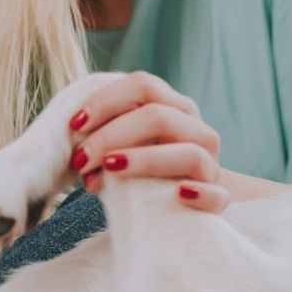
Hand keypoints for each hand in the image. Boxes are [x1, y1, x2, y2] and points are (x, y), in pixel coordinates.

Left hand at [68, 71, 228, 212]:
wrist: (175, 205)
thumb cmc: (138, 173)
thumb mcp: (121, 145)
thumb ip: (104, 134)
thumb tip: (72, 139)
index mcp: (174, 107)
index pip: (143, 85)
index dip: (105, 101)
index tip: (73, 125)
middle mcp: (196, 129)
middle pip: (159, 116)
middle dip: (111, 135)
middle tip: (78, 161)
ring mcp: (211, 164)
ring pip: (188, 152)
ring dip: (145, 160)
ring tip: (110, 171)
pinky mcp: (219, 197)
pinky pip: (217, 195)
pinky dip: (200, 193)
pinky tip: (178, 194)